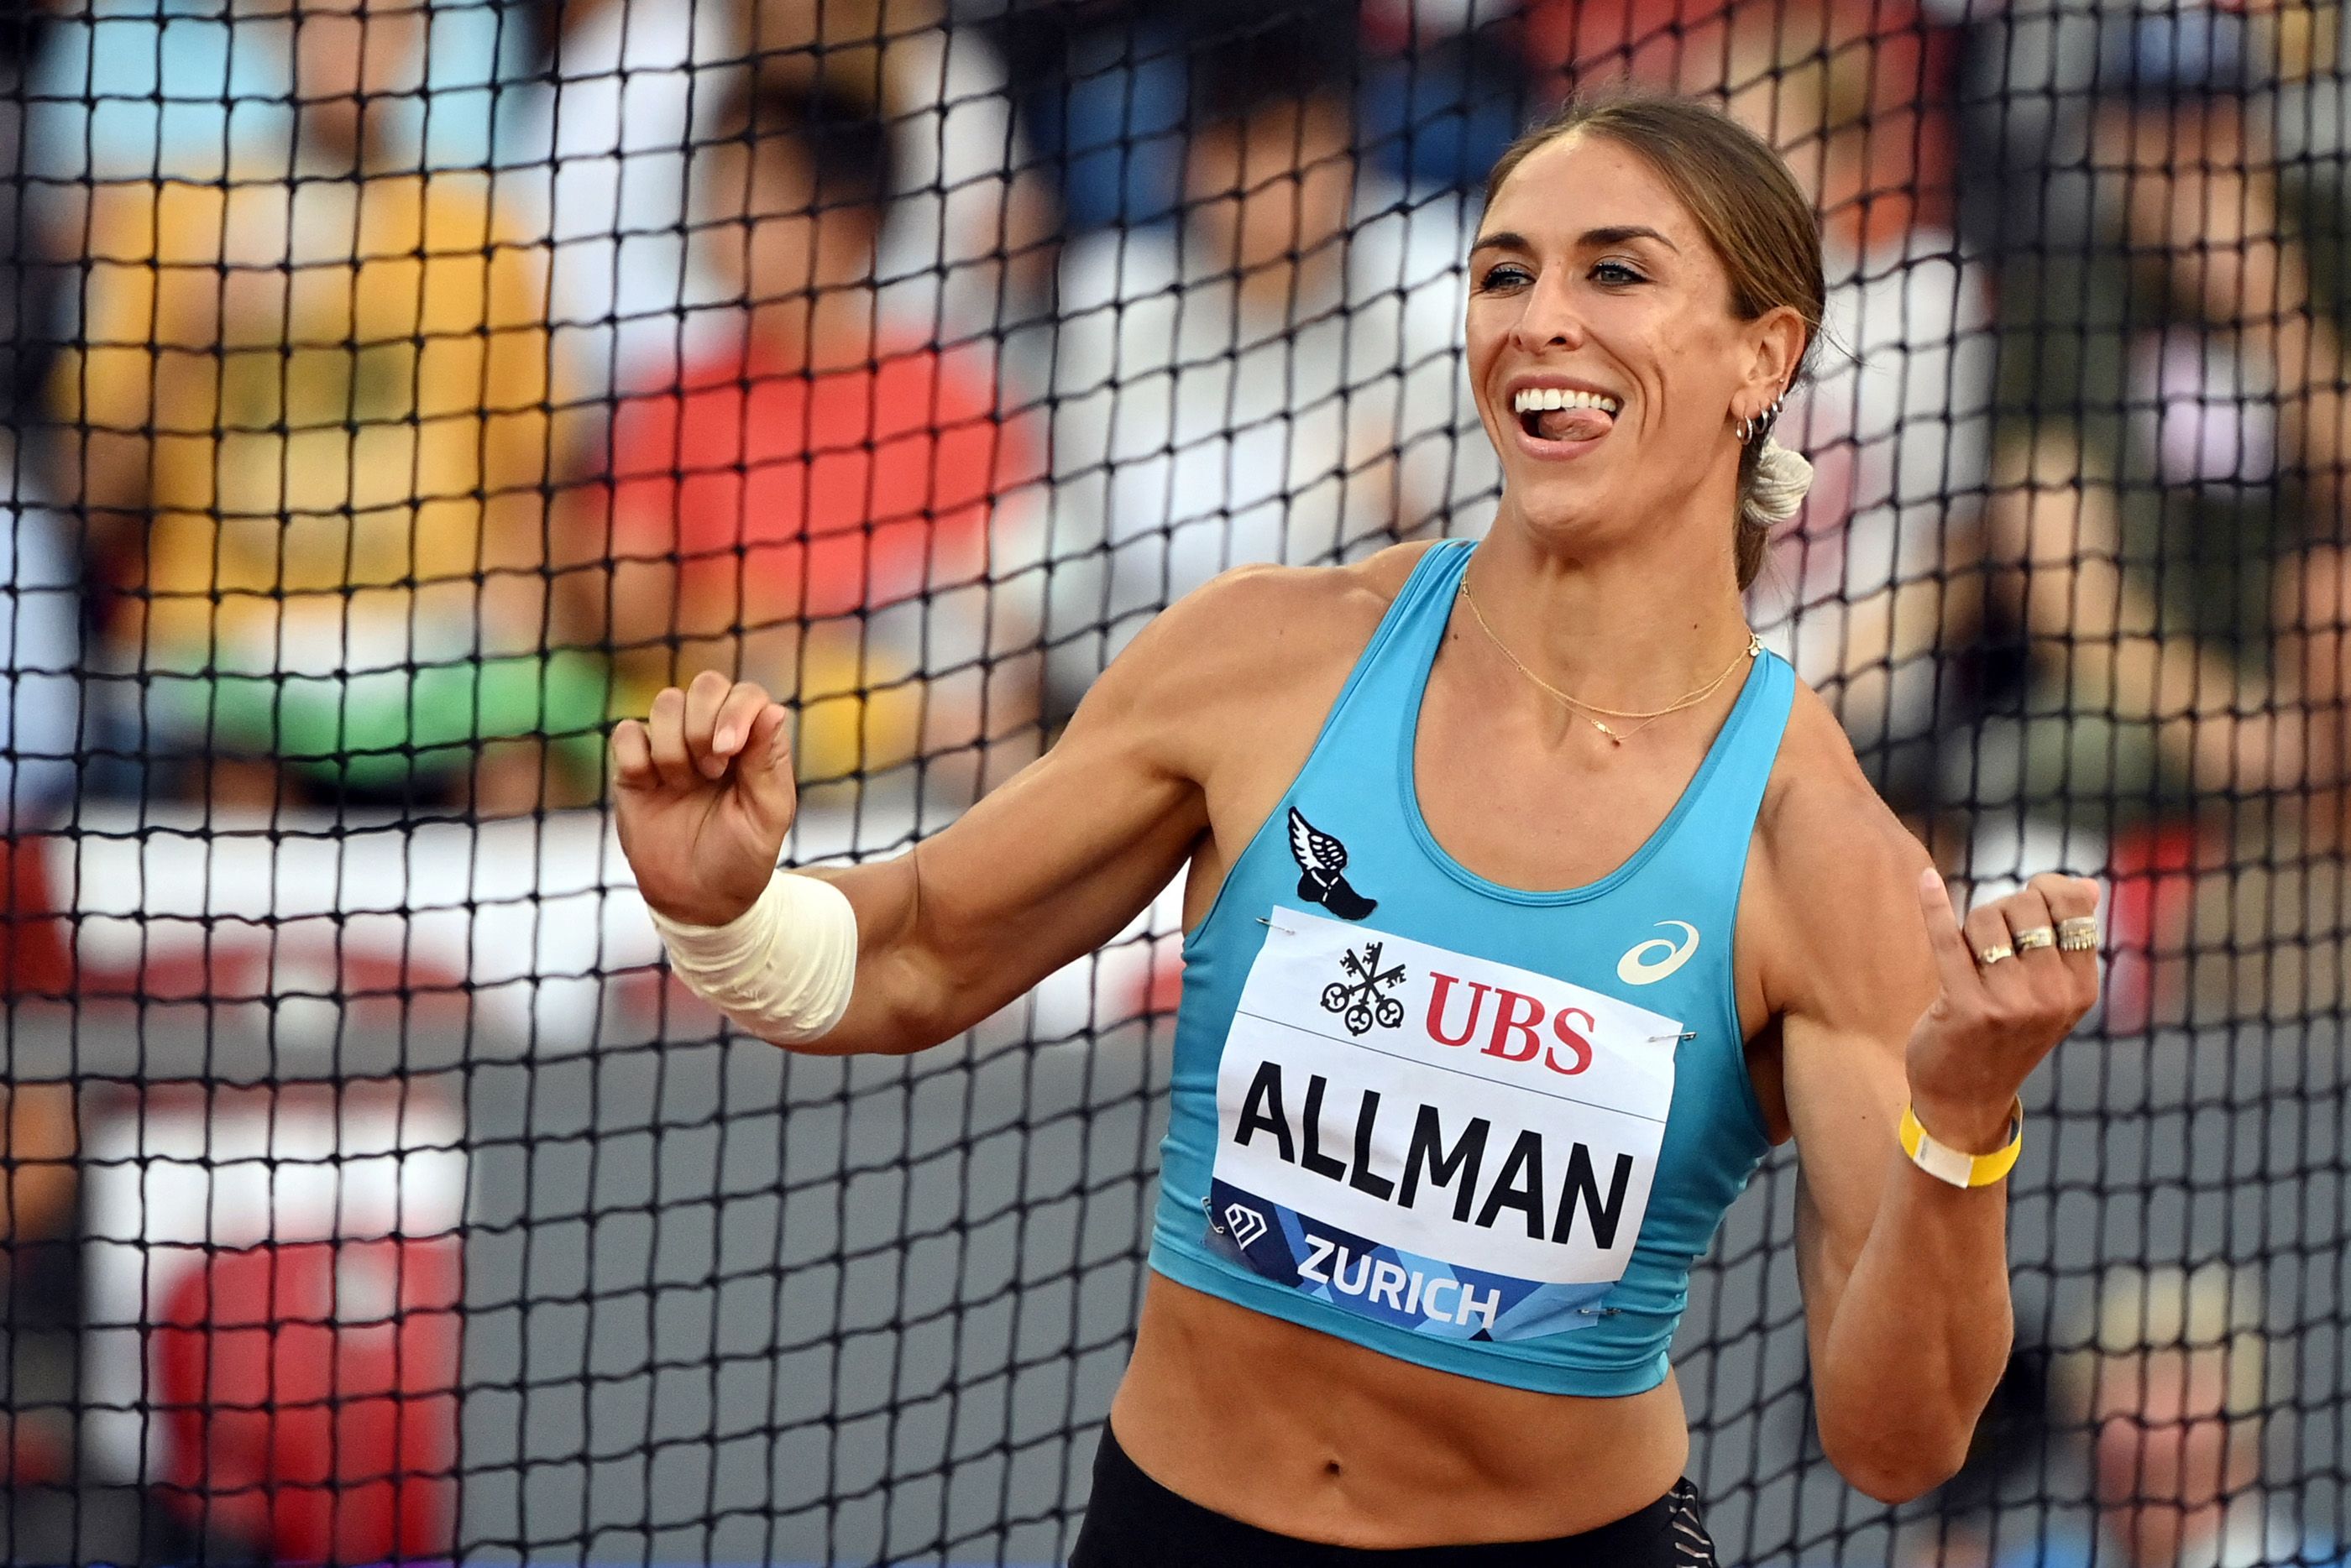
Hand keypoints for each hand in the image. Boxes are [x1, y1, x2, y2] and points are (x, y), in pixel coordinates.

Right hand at [611, 671, 795, 927]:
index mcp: (752, 743)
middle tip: (711, 772)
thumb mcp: (767, 814)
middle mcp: (712, 737)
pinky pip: (626, 733)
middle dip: (704, 724)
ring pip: (665, 704)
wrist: (699, 900)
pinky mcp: (635, 768)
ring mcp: (672, 749)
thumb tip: (772, 709)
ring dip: (675, 746)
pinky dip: (638, 756)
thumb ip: (767, 761)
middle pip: (704, 686)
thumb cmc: (743, 856)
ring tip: (686, 785)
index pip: (745, 694)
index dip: (735, 711)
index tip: (728, 750)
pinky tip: (653, 786)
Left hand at [1907, 869, 2102, 1149]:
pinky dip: (1934, 906)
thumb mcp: (2052, 993)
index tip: (2027, 899)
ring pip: (1985, 918)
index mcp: (2082, 987)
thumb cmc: (2008, 1034)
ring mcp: (2011, 1002)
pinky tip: (1926, 881)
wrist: (1967, 1098)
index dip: (2044, 890)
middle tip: (1991, 943)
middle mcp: (2053, 995)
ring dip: (1970, 927)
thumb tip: (2085, 883)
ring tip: (1970, 960)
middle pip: (2025, 906)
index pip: (2070, 906)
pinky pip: (1948, 939)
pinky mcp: (1966, 1005)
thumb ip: (2068, 938)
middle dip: (2001, 910)